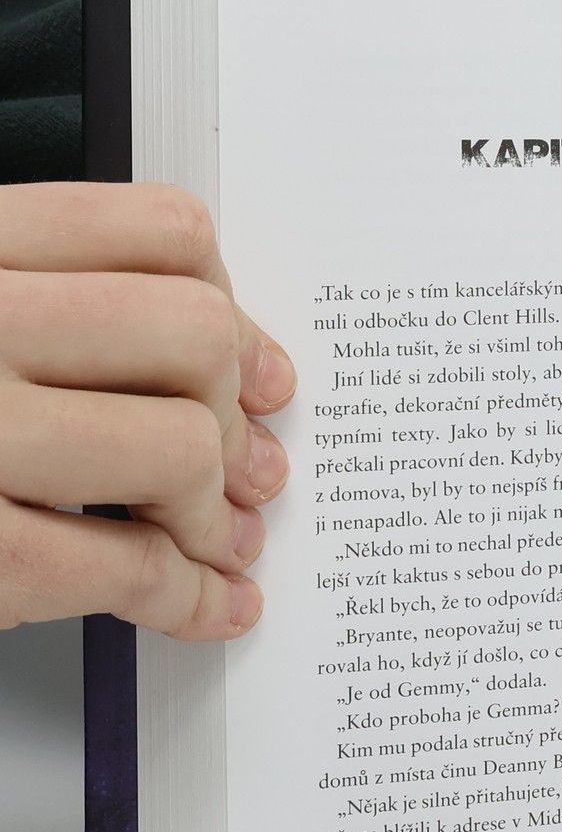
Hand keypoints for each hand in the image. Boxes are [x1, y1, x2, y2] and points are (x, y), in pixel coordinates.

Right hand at [0, 182, 294, 640]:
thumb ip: (37, 299)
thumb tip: (219, 357)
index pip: (156, 229)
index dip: (232, 301)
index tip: (254, 362)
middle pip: (190, 334)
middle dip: (235, 413)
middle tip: (250, 463)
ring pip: (174, 445)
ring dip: (216, 508)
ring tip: (218, 534)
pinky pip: (120, 565)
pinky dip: (187, 594)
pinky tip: (205, 603)